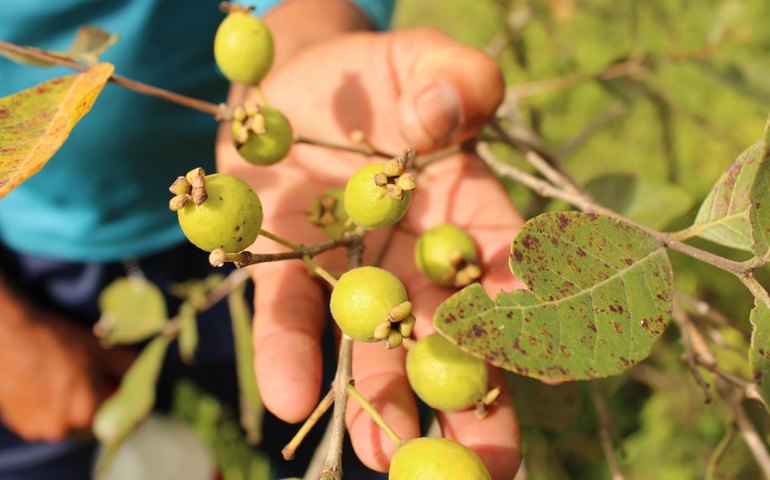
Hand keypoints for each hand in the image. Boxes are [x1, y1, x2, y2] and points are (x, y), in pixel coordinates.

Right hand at [0, 298, 134, 440]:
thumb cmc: (59, 340)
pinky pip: (50, 421)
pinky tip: (53, 386)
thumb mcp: (103, 351)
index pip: (122, 420)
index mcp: (87, 412)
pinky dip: (56, 409)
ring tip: (74, 381)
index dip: (132, 406)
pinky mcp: (22, 424)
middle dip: (104, 405)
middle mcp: (63, 428)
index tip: (132, 394)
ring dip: (79, 408)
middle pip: (97, 424)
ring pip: (72, 424)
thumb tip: (151, 377)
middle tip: (102, 383)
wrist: (11, 335)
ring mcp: (40, 429)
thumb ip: (131, 368)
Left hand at [217, 28, 521, 477]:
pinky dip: (290, 355)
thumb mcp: (423, 58)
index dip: (523, 314)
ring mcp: (350, 270)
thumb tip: (447, 114)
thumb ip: (456, 76)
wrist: (295, 84)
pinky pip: (288, 316)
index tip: (542, 363)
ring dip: (383, 402)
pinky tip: (291, 396)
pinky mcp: (284, 268)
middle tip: (490, 466)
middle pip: (451, 335)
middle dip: (472, 398)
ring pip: (376, 346)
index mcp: (462, 210)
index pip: (503, 269)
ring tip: (388, 458)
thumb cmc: (378, 73)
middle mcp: (412, 256)